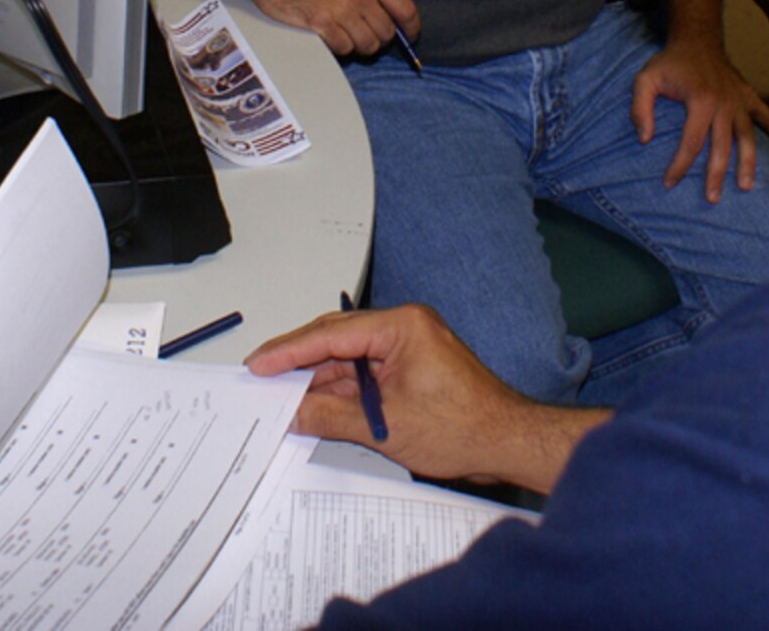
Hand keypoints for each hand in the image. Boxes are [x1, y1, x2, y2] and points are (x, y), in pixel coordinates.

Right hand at [245, 304, 602, 494]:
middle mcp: (405, 329)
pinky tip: (317, 405)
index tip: (260, 364)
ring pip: (349, 359)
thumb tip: (294, 413)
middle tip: (261, 377)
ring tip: (281, 397)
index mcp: (402, 326)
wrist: (508, 442)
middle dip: (299, 361)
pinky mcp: (411, 368)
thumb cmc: (467, 426)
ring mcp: (409, 348)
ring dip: (319, 379)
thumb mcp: (385, 425)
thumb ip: (331, 416)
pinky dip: (341, 390)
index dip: (290, 350)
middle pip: (337, 340)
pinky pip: (366, 373)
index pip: (332, 333)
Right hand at [254, 0, 420, 58]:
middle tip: (366, 35)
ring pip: (367, 45)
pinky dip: (339, 47)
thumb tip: (390, 17)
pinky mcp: (322, 24)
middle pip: (386, 32)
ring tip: (345, 33)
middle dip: (379, 39)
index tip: (409, 36)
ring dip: (359, 45)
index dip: (411, 28)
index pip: (406, 9)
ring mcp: (342, 10)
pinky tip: (329, 34)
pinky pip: (344, 48)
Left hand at [632, 37, 768, 202]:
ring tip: (744, 187)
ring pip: (747, 139)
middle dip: (715, 175)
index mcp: (700, 101)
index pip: (691, 142)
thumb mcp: (645, 79)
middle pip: (721, 147)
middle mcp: (724, 104)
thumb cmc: (670, 63)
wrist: (697, 39)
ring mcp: (739, 102)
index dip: (679, 165)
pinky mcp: (749, 99)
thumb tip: (644, 139)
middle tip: (712, 198)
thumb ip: (640, 108)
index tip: (669, 183)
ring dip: (747, 164)